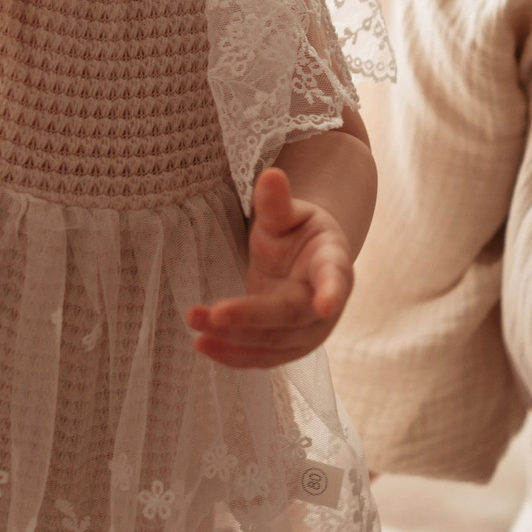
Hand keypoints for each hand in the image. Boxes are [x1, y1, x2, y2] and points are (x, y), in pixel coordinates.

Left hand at [186, 167, 353, 368]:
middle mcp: (326, 304)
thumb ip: (277, 201)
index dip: (332, 291)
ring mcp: (308, 331)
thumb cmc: (297, 232)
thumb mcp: (288, 213)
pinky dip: (233, 356)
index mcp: (333, 263)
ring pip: (273, 344)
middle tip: (215, 314)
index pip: (334, 277)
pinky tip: (204, 345)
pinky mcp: (286, 347)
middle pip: (290, 315)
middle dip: (251, 318)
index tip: (327, 304)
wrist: (302, 261)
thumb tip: (270, 174)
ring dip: (234, 342)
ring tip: (196, 332)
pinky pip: (261, 357)